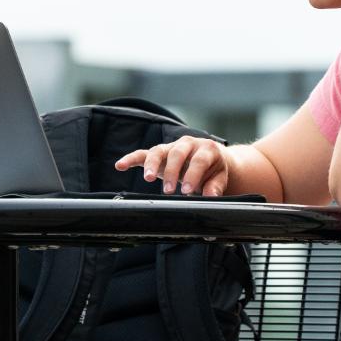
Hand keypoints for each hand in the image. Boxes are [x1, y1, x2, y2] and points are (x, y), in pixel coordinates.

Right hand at [113, 136, 231, 197]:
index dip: (192, 175)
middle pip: (177, 153)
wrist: (211, 159)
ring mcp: (172, 147)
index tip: (187, 191)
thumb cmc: (214, 169)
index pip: (198, 160)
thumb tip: (211, 196)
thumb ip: (215, 187)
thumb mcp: (220, 178)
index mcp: (206, 148)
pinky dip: (131, 159)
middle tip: (169, 190)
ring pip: (158, 151)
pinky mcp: (159, 153)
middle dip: (172, 172)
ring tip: (148, 178)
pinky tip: (120, 165)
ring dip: (152, 164)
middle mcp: (188, 143)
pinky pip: (143, 154)